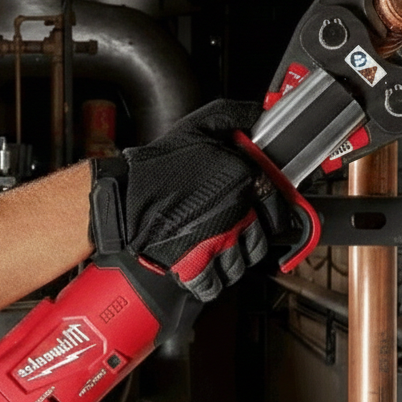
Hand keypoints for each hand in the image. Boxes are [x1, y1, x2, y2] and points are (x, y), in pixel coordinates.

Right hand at [90, 99, 269, 300]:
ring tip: (214, 247)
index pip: (278, 209)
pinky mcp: (196, 266)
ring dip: (230, 260)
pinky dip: (211, 282)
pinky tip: (202, 267)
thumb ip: (237, 117)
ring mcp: (218, 243)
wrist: (124, 196)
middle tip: (232, 230)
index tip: (262, 214)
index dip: (270, 213)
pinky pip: (215, 285)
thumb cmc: (159, 164)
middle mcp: (238, 214)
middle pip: (260, 243)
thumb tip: (260, 115)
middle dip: (248, 239)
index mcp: (244, 180)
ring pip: (240, 266)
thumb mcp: (202, 123)